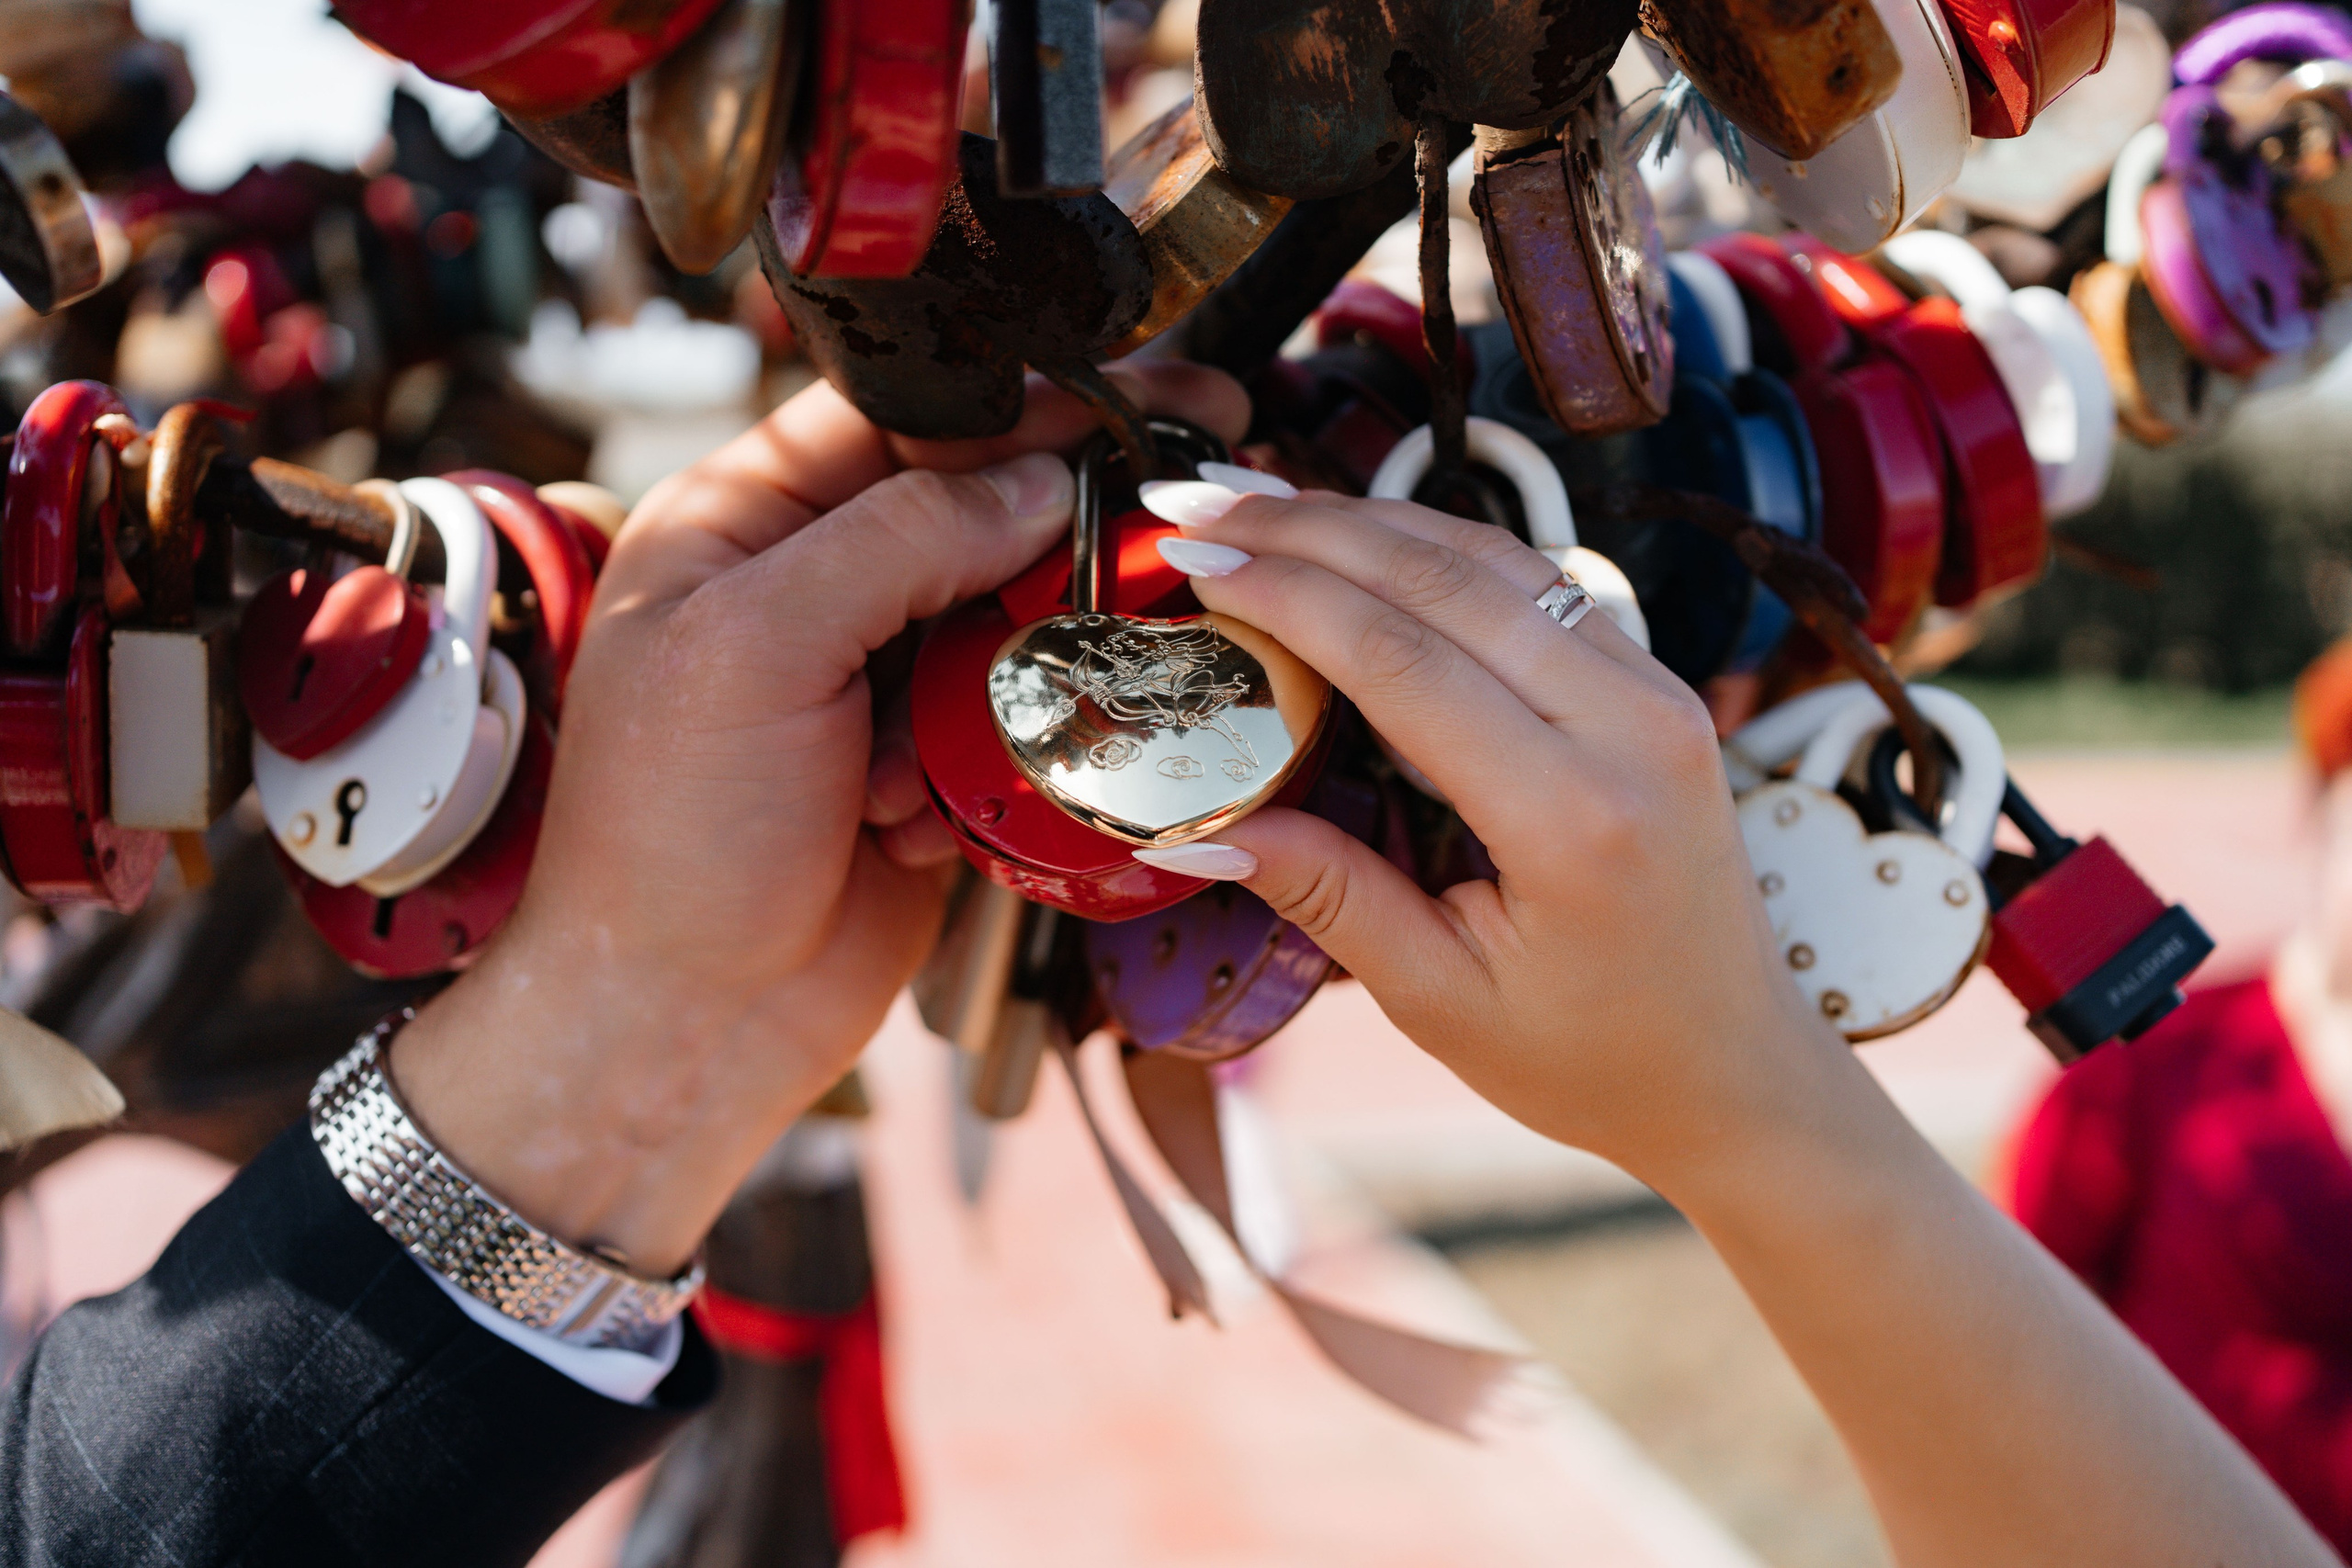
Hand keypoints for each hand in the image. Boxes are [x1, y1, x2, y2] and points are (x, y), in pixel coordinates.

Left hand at [392, 364, 1247, 1274]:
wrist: (687, 1023)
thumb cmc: (669, 838)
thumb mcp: (761, 645)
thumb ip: (900, 535)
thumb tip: (1036, 476)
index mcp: (740, 522)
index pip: (896, 413)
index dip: (1015, 400)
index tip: (1126, 396)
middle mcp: (810, 584)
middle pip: (972, 503)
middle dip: (1053, 519)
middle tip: (1168, 495)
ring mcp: (874, 675)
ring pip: (1010, 609)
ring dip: (1024, 655)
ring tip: (1012, 700)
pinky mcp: (931, 760)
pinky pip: (1017, 712)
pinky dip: (1007, 749)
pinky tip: (933, 810)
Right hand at [1153, 489, 2339, 1567]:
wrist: (1736, 1070)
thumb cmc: (1594, 1058)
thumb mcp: (1443, 1001)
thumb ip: (1328, 897)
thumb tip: (1194, 828)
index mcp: (1576, 818)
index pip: (1404, 658)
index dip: (1288, 592)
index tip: (1195, 551)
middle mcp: (1633, 729)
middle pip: (1445, 580)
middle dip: (1309, 529)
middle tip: (1199, 499)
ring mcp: (1657, 693)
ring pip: (1494, 558)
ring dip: (1368, 520)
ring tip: (1257, 503)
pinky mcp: (1655, 685)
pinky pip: (1536, 583)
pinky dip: (1436, 547)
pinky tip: (1358, 537)